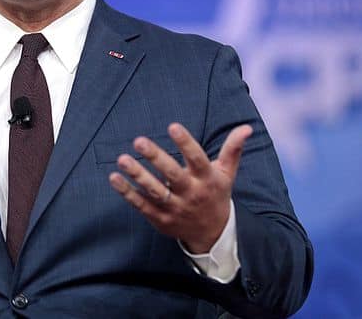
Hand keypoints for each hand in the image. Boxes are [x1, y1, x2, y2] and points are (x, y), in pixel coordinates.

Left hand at [109, 122, 250, 252]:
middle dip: (156, 158)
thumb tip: (246, 128)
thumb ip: (233, 149)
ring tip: (122, 159)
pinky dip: (127, 193)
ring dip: (137, 175)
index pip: (197, 159)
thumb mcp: (227, 173)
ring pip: (155, 192)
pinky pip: (142, 206)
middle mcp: (191, 194)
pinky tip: (114, 178)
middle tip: (138, 140)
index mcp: (207, 179)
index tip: (173, 126)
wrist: (213, 234)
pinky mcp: (161, 220)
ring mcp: (175, 208)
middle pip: (173, 175)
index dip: (186, 143)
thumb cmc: (216, 194)